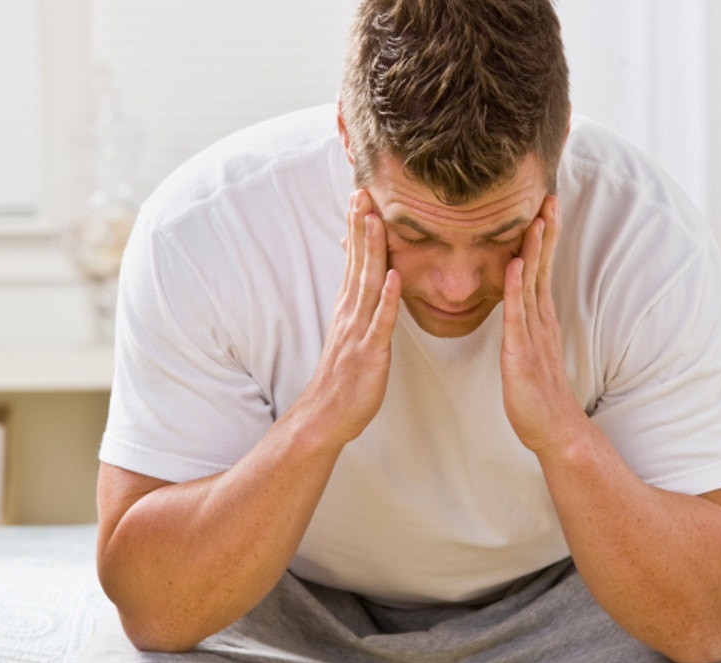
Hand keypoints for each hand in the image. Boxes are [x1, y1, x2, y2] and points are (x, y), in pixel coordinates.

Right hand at [298, 189, 399, 442]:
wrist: (326, 415)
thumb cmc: (345, 376)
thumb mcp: (354, 333)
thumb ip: (362, 306)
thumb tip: (372, 281)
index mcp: (350, 306)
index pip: (354, 258)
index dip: (357, 227)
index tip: (362, 194)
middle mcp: (351, 312)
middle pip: (358, 261)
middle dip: (360, 226)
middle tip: (363, 189)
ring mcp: (359, 330)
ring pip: (367, 283)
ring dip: (371, 251)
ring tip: (376, 219)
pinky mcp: (369, 352)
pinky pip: (380, 322)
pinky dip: (387, 299)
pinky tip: (393, 276)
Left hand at [501, 196, 583, 454]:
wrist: (554, 431)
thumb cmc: (538, 395)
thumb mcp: (529, 351)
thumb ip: (525, 326)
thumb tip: (520, 306)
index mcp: (539, 318)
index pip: (541, 268)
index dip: (543, 236)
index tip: (544, 205)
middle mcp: (540, 320)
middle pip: (543, 266)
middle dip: (546, 231)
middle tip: (549, 196)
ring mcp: (533, 336)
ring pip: (534, 284)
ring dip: (535, 249)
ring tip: (537, 216)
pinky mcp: (522, 354)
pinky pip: (518, 316)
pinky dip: (517, 288)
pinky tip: (516, 264)